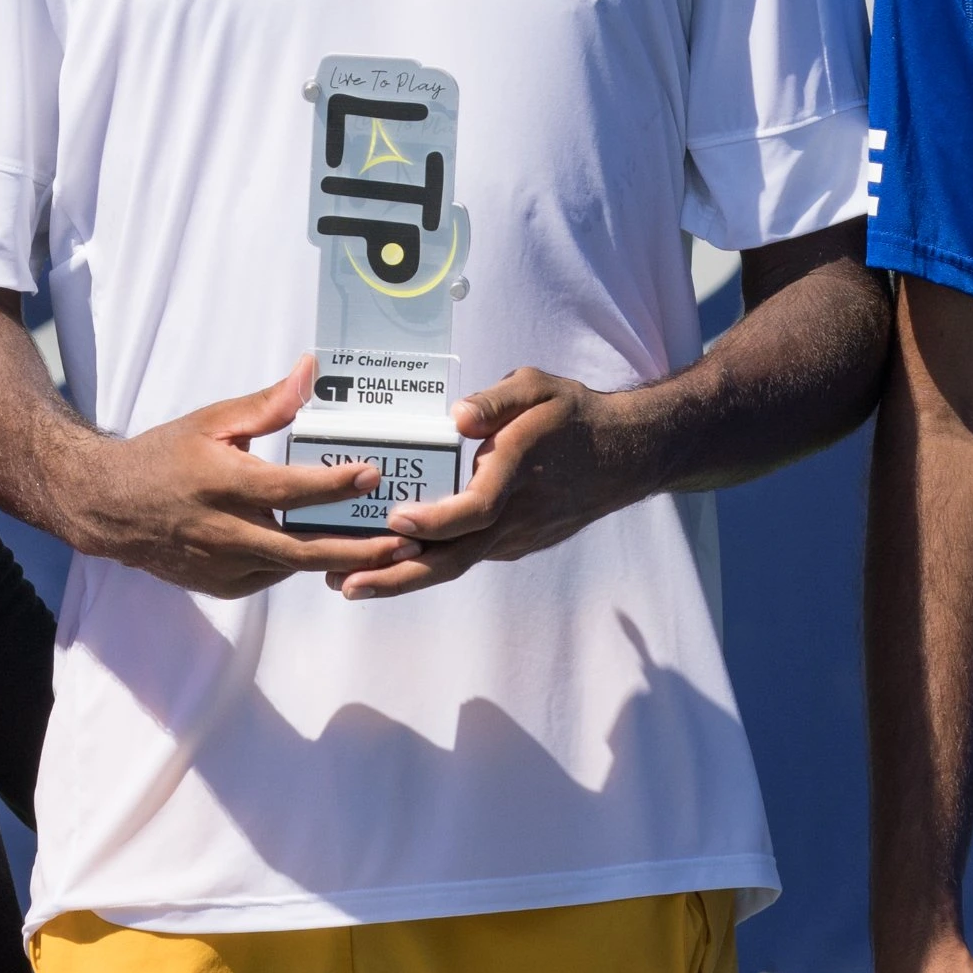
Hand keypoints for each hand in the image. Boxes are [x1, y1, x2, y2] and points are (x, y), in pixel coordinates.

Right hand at [59, 360, 408, 598]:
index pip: (288, 489)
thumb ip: (267, 403)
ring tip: (388, 549)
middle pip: (304, 549)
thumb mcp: (211, 422)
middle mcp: (224, 532)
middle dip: (360, 549)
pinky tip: (334, 551)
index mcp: (222, 483)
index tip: (374, 474)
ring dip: (341, 561)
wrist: (111, 509)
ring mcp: (223, 566)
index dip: (334, 484)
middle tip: (407, 541)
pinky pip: (274, 575)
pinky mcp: (223, 586)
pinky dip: (302, 563)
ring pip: (295, 567)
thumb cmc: (164, 457)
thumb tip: (311, 371)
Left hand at [341, 368, 656, 600]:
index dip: (437, 521)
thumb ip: (498, 400)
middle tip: (347, 584)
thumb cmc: (574, 416)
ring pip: (455, 563)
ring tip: (349, 584)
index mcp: (517, 473)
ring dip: (403, 577)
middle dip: (398, 576)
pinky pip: (466, 557)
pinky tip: (388, 563)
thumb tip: (459, 417)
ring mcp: (514, 536)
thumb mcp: (539, 388)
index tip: (397, 520)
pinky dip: (427, 564)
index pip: (477, 509)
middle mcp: (514, 515)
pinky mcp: (513, 543)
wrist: (624, 456)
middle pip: (454, 557)